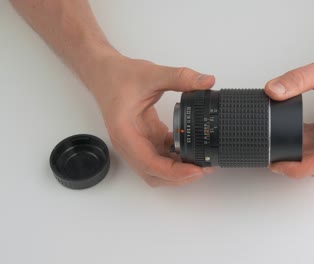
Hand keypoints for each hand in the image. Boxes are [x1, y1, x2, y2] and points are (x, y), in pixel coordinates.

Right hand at [86, 54, 215, 185]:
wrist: (105, 73)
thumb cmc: (119, 76)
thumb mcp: (152, 74)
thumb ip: (180, 77)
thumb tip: (208, 80)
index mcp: (126, 133)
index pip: (150, 164)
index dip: (174, 172)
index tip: (196, 170)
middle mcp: (129, 144)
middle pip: (154, 174)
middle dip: (180, 176)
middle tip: (204, 168)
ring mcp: (137, 144)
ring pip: (158, 169)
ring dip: (178, 170)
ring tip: (200, 162)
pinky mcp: (145, 139)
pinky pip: (161, 156)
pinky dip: (176, 157)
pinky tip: (191, 147)